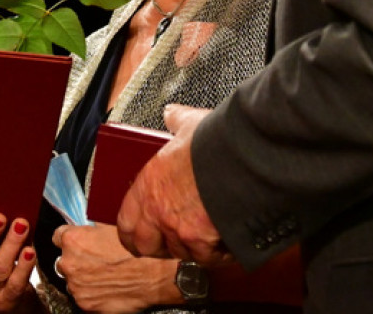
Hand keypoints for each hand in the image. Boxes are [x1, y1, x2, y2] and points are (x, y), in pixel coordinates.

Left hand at [52, 223, 182, 312]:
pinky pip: (82, 297)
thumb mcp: (112, 227)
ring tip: (104, 275)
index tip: (77, 242)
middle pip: (64, 260)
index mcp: (73, 240)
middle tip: (95, 261)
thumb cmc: (135, 251)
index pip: (58, 237)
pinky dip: (91, 293)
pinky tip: (107, 287)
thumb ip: (92, 228)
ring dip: (83, 278)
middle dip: (76, 260)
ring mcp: (75, 285)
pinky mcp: (84, 303)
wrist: (152, 276)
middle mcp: (69, 262)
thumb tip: (88, 227)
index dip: (70, 239)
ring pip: (73, 280)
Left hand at [117, 105, 229, 265]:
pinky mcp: (205, 244)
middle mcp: (158, 210)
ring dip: (190, 246)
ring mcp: (180, 230)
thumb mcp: (189, 126)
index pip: (125, 222)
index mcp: (149, 183)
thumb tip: (172, 114)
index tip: (137, 235)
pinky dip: (217, 252)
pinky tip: (225, 238)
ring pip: (180, 253)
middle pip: (145, 246)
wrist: (246, 159)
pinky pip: (208, 258)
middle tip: (172, 238)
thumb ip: (176, 122)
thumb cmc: (215, 142)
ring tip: (205, 233)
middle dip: (158, 246)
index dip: (131, 232)